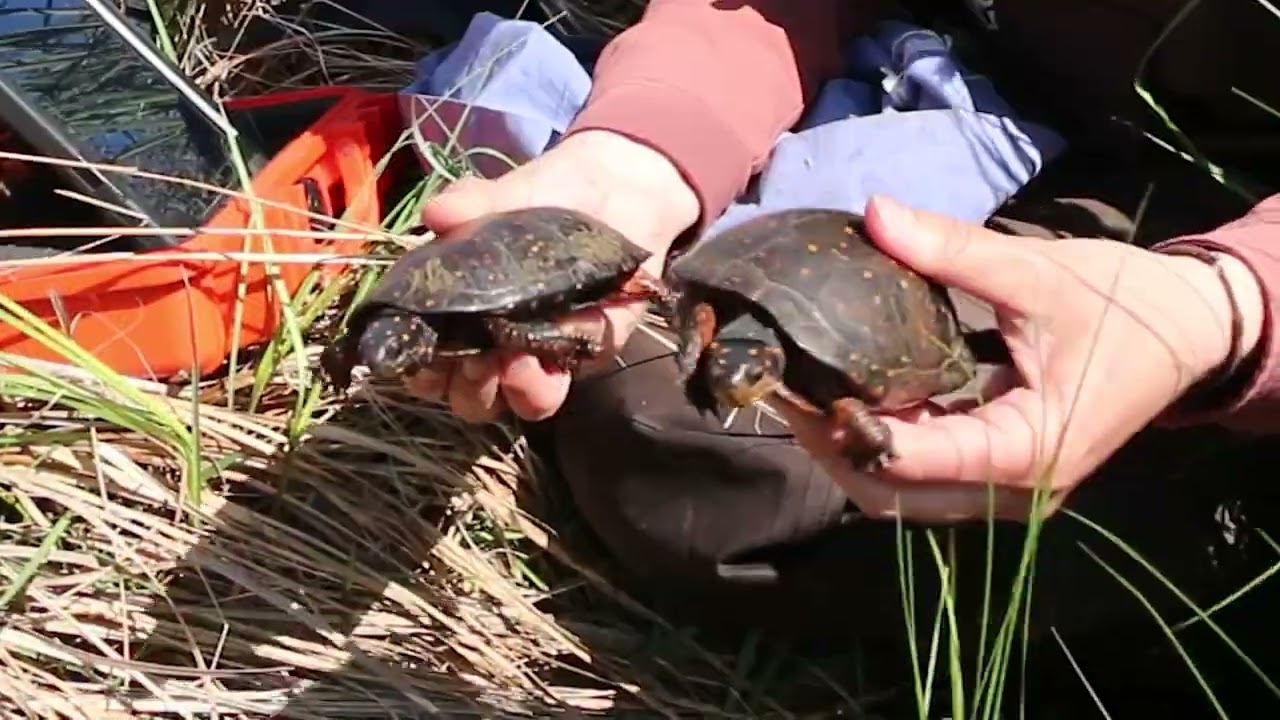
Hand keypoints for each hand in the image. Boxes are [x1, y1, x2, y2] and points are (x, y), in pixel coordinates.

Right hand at [407, 130, 698, 422]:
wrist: (613, 189)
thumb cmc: (541, 199)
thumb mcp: (501, 196)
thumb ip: (470, 204)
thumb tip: (436, 213)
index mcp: (462, 320)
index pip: (429, 371)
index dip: (420, 374)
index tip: (422, 354)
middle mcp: (498, 348)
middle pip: (471, 401)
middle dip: (470, 389)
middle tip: (474, 360)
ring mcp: (545, 354)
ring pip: (524, 404)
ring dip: (516, 390)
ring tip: (516, 361)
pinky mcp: (590, 347)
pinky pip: (574, 370)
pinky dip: (563, 357)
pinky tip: (561, 333)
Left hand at [774, 195, 1265, 522]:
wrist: (1190, 330)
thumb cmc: (1124, 303)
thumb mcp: (1037, 272)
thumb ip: (953, 251)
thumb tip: (875, 213)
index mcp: (1029, 448)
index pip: (922, 460)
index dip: (852, 432)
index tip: (799, 393)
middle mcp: (1015, 489)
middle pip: (899, 495)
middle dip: (836, 450)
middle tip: (783, 393)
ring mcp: (1009, 490)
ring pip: (908, 494)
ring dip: (852, 452)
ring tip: (802, 395)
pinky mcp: (1002, 474)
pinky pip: (929, 475)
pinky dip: (885, 444)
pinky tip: (848, 399)